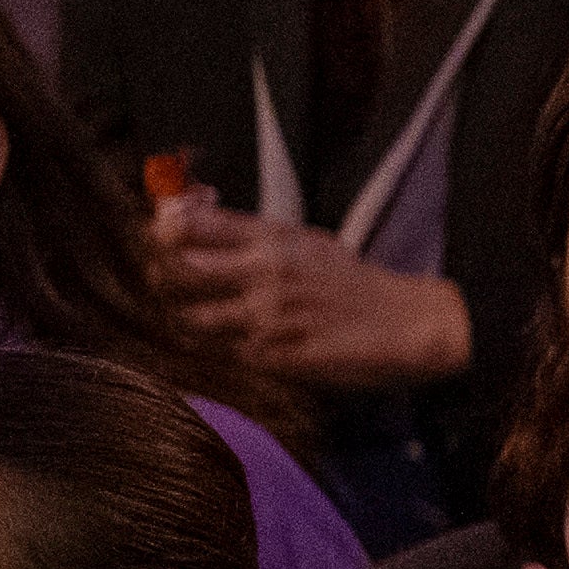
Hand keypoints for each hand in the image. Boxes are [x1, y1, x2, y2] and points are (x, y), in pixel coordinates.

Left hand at [151, 205, 473, 392]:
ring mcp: (266, 316)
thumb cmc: (355, 283)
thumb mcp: (304, 242)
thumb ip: (247, 233)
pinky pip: (222, 354)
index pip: (184, 224)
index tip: (159, 242)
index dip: (157, 233)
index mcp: (271, 238)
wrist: (411, 324)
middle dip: (158, 280)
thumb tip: (187, 212)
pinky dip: (219, 351)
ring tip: (199, 322)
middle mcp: (263, 272)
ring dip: (185, 322)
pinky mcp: (274, 355)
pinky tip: (234, 347)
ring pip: (187, 318)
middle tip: (165, 290)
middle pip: (171, 270)